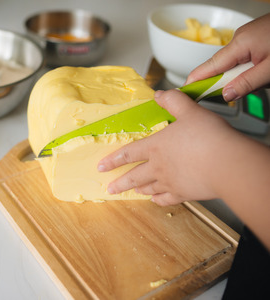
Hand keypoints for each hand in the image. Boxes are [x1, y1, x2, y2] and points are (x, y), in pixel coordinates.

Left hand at [98, 89, 237, 205]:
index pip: (128, 153)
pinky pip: (167, 199)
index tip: (101, 167)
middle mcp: (159, 167)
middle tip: (110, 188)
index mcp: (156, 147)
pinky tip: (156, 199)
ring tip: (132, 191)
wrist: (227, 164)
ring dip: (138, 189)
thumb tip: (160, 95)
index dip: (112, 160)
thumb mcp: (189, 111)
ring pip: (149, 188)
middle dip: (120, 183)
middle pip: (133, 176)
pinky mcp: (184, 194)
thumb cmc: (208, 137)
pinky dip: (159, 199)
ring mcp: (170, 182)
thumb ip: (173, 101)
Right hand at [185, 13, 269, 100]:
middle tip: (238, 94)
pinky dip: (251, 68)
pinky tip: (265, 72)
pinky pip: (247, 57)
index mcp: (241, 44)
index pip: (208, 67)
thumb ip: (248, 83)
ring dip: (245, 76)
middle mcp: (241, 38)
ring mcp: (250, 36)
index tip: (184, 94)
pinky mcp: (259, 37)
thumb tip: (227, 93)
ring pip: (236, 63)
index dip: (195, 82)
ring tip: (264, 80)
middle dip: (228, 82)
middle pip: (222, 66)